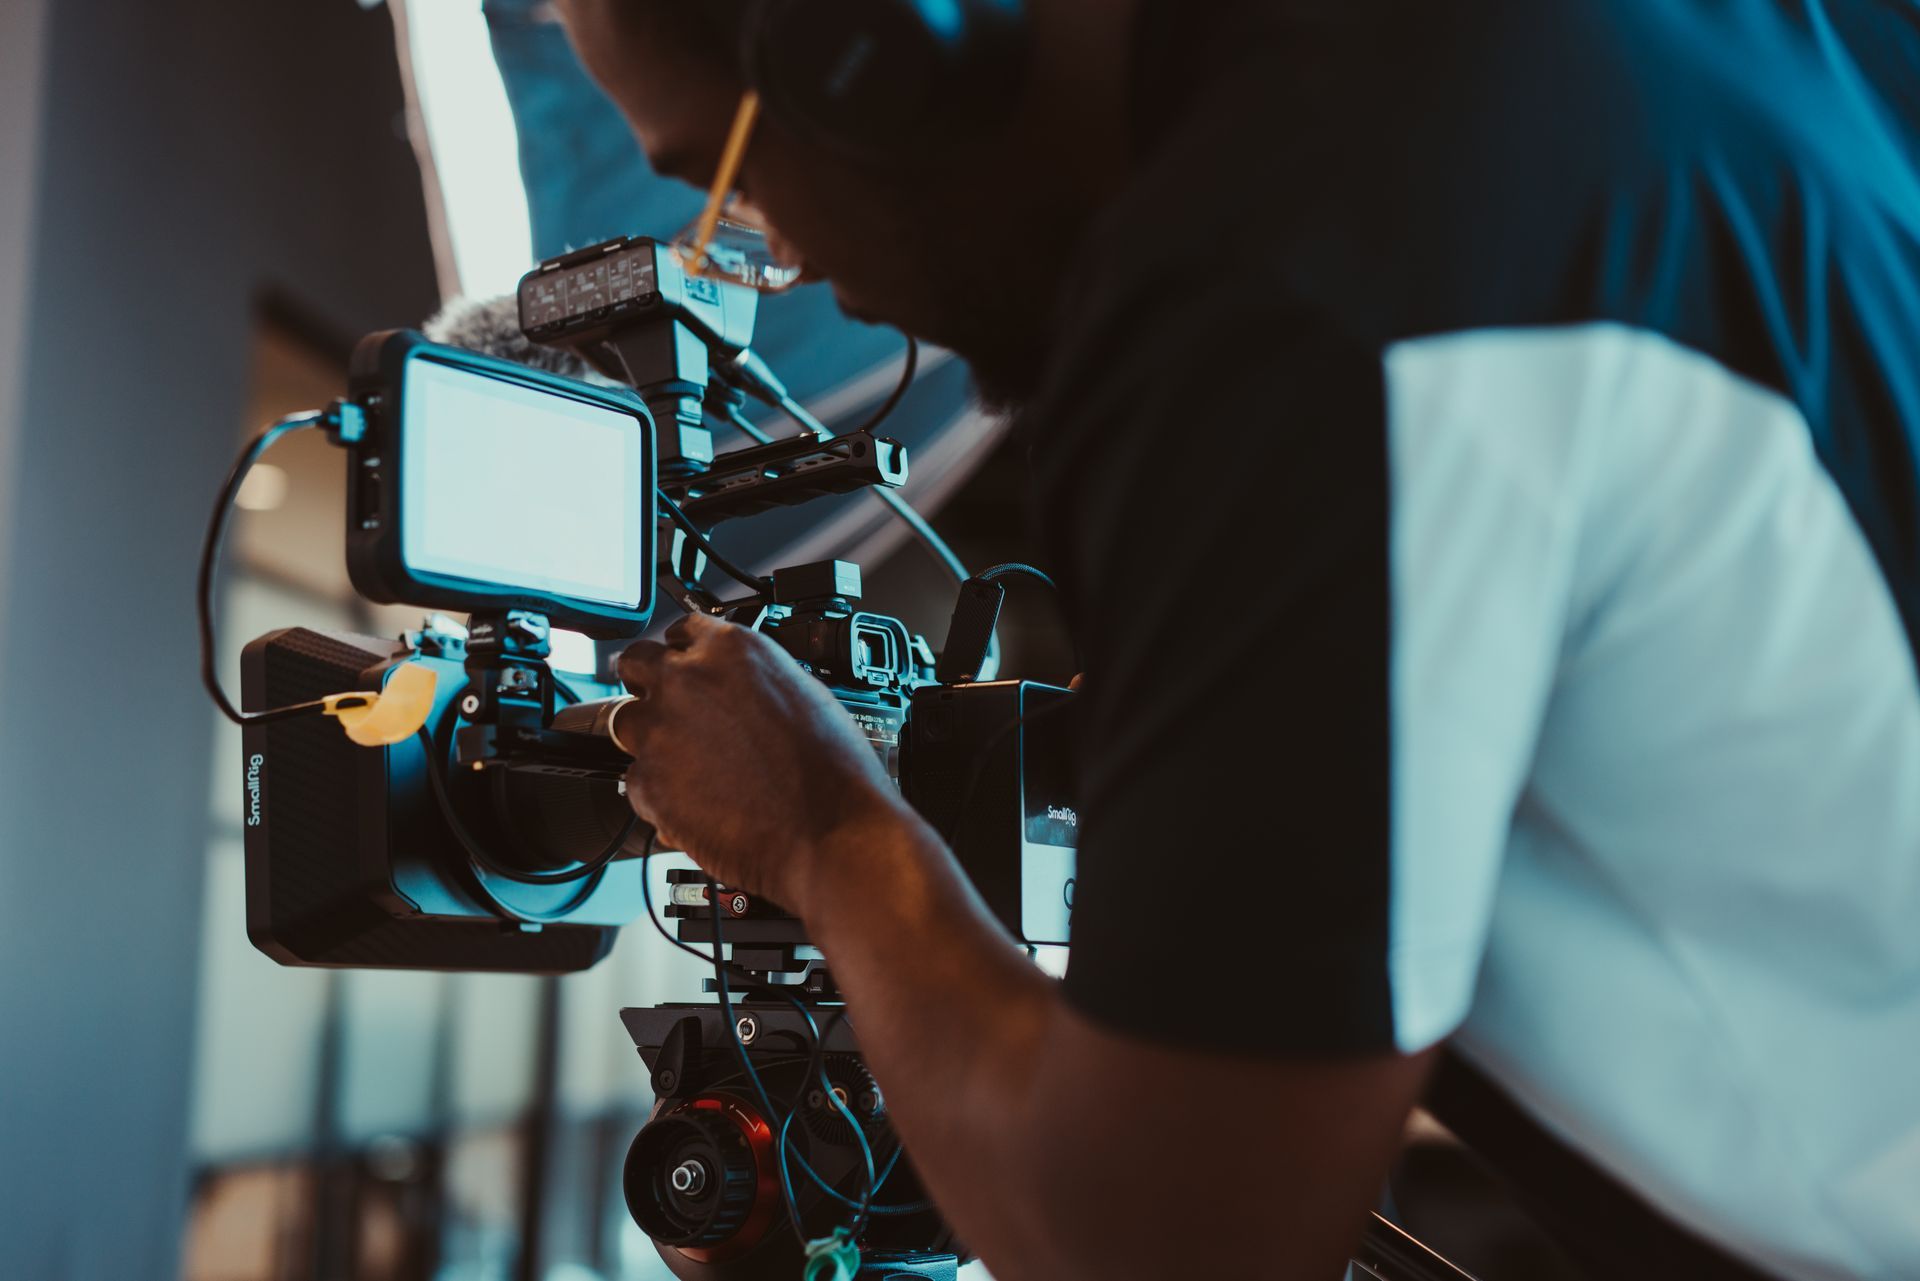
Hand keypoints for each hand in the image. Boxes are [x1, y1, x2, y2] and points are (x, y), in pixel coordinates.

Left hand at [610, 612, 907, 912]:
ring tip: (688, 765)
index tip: (689, 670)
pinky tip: (697, 803)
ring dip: (649, 738)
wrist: (830, 833)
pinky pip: (636, 780)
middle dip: (647, 683)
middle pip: (634, 663)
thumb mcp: (803, 694)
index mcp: (731, 649)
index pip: (681, 631)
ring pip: (624, 722)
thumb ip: (752, 681)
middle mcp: (687, 679)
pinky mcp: (648, 782)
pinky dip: (658, 792)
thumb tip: (736, 689)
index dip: (685, 655)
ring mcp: (660, 730)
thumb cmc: (832, 771)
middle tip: (671, 709)